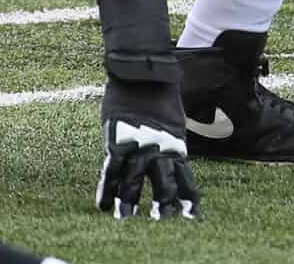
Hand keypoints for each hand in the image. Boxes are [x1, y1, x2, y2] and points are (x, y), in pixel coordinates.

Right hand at [95, 76, 201, 219]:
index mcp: (176, 145)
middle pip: (163, 183)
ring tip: (126, 220)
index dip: (188, 198)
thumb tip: (174, 155)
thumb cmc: (160, 94)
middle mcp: (159, 148)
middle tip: (161, 222)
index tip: (191, 216)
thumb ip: (171, 141)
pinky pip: (111, 169)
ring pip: (134, 180)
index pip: (185, 178)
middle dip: (162, 204)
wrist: (145, 72)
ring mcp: (138, 145)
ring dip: (129, 202)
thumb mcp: (173, 121)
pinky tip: (102, 205)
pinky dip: (106, 188)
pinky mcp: (117, 139)